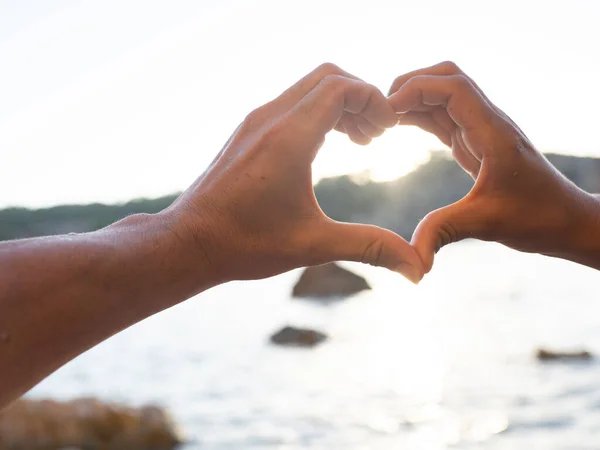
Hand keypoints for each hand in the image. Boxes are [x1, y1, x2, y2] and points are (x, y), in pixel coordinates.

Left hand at [163, 63, 423, 283]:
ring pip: (306, 88)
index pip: (341, 87)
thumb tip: (417, 269)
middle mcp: (269, 119)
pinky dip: (316, 112)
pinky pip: (289, 103)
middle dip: (360, 97)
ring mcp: (254, 122)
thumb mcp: (313, 244)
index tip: (389, 130)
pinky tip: (325, 146)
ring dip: (338, 103)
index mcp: (289, 138)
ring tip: (358, 141)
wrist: (188, 242)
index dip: (374, 100)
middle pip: (326, 77)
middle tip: (376, 135)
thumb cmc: (245, 243)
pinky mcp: (246, 132)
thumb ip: (369, 247)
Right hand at [387, 61, 599, 272]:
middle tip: (381, 110)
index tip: (387, 111)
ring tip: (383, 119)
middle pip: (447, 79)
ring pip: (444, 97)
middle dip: (412, 85)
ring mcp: (481, 132)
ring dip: (414, 100)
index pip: (452, 87)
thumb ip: (444, 231)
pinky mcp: (475, 145)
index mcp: (492, 132)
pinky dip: (420, 117)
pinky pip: (444, 119)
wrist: (566, 221)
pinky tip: (400, 128)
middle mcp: (487, 124)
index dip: (416, 89)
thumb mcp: (487, 224)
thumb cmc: (537, 218)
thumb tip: (412, 256)